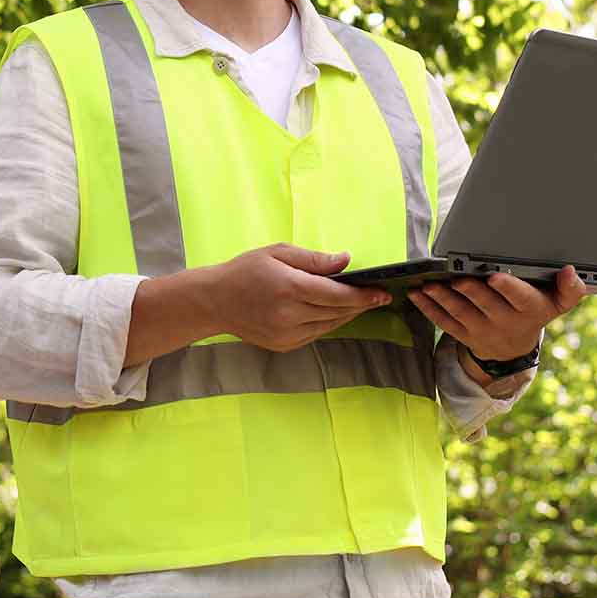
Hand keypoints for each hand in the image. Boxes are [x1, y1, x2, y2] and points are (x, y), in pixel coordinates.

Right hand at [202, 243, 389, 352]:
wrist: (214, 301)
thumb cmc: (245, 271)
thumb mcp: (278, 252)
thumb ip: (314, 259)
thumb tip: (345, 260)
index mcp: (290, 288)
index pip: (337, 295)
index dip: (363, 295)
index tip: (382, 292)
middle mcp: (290, 315)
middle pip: (338, 312)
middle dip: (361, 304)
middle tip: (378, 296)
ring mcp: (287, 334)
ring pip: (330, 325)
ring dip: (348, 315)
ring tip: (360, 303)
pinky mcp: (284, 345)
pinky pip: (316, 334)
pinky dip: (329, 323)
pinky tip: (334, 313)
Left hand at [405, 266, 590, 362]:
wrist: (514, 348)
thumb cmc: (535, 312)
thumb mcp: (558, 303)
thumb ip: (570, 289)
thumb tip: (572, 272)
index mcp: (529, 310)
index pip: (520, 299)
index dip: (508, 288)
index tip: (496, 276)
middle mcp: (504, 322)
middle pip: (486, 304)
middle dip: (471, 291)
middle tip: (457, 277)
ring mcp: (481, 330)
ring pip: (460, 314)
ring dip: (444, 299)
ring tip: (430, 285)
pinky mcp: (462, 334)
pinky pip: (443, 322)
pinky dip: (428, 308)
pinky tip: (417, 294)